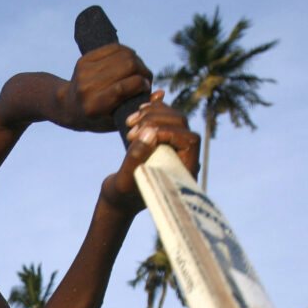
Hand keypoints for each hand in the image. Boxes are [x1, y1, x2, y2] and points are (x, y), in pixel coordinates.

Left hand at [60, 43, 151, 131]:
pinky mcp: (84, 59)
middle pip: (127, 65)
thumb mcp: (116, 121)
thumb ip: (139, 108)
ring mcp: (84, 71)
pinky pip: (115, 47)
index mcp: (94, 107)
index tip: (147, 87)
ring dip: (137, 61)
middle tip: (145, 78)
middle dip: (143, 70)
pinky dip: (127, 52)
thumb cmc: (98, 118)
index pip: (123, 87)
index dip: (141, 83)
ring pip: (123, 54)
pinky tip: (129, 63)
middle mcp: (87, 87)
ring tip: (138, 71)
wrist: (68, 107)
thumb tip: (161, 92)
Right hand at [101, 94, 200, 211]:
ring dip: (151, 113)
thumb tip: (150, 131)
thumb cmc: (122, 194)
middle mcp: (185, 157)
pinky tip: (139, 110)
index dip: (167, 131)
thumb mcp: (125, 179)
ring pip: (173, 117)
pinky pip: (165, 117)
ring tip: (129, 123)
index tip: (139, 136)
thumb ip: (137, 157)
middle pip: (182, 124)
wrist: (118, 197)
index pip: (189, 140)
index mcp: (185, 171)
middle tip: (130, 130)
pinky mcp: (164, 140)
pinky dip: (152, 111)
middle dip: (155, 119)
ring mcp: (175, 147)